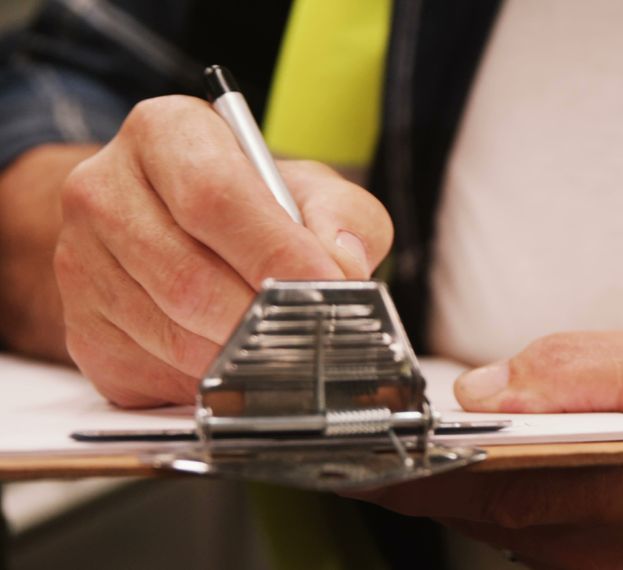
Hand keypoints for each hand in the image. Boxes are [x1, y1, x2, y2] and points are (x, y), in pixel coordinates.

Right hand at [54, 96, 392, 406]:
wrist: (186, 231)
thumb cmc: (258, 206)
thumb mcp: (314, 190)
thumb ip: (343, 219)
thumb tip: (342, 268)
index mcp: (165, 132)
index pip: (214, 196)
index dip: (275, 252)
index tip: (326, 288)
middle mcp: (105, 189)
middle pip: (187, 276)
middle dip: (262, 318)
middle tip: (314, 336)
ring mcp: (81, 261)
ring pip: (171, 333)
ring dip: (240, 355)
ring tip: (284, 349)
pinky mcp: (82, 326)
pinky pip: (151, 371)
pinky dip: (208, 379)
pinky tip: (236, 361)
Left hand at [365, 327, 622, 568]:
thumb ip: (580, 370)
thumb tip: (488, 388)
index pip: (490, 490)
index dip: (416, 475)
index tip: (361, 458)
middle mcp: (622, 550)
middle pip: (492, 521)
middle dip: (434, 485)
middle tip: (388, 447)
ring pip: (518, 539)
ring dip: (476, 497)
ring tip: (446, 455)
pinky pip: (553, 549)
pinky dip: (522, 512)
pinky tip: (523, 477)